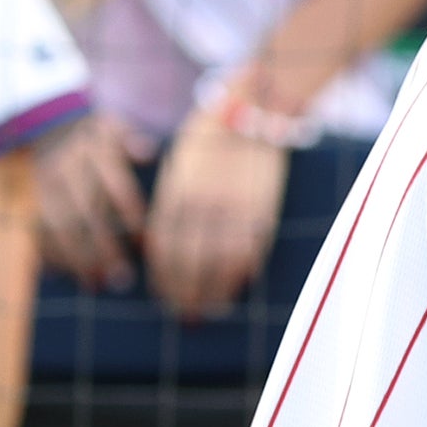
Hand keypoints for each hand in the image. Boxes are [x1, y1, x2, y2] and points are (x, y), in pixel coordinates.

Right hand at [32, 112, 149, 290]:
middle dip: (104, 248)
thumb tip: (147, 151)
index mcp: (94, 151)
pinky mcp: (28, 199)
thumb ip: (132, 141)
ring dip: (76, 258)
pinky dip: (48, 253)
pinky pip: (35, 229)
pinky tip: (64, 275)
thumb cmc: (96, 135)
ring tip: (94, 285)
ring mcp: (42, 186)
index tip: (146, 243)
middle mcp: (65, 169)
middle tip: (123, 279)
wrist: (45, 126)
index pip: (116, 186)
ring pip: (58, 226)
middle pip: (86, 213)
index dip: (130, 215)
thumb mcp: (115, 128)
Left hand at [145, 108, 289, 322]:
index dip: (164, 279)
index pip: (165, 250)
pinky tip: (235, 288)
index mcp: (177, 195)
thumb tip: (162, 248)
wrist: (253, 112)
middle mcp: (203, 206)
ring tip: (209, 309)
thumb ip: (172, 206)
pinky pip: (250, 252)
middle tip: (186, 314)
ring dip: (213, 292)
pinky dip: (241, 275)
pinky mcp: (264, 210)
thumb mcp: (179, 168)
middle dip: (185, 294)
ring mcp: (236, 210)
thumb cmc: (211, 139)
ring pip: (220, 265)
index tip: (166, 297)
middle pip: (190, 263)